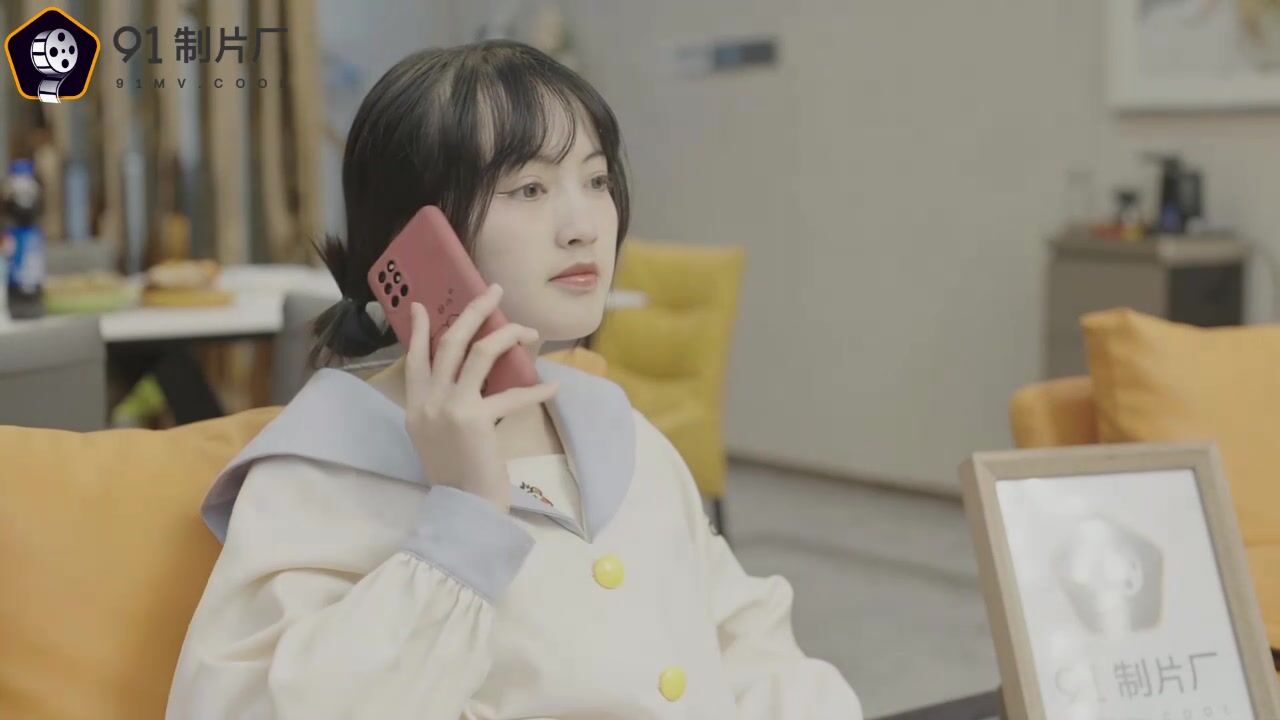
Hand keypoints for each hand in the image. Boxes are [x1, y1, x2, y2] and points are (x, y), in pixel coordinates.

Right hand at [403, 284, 557, 511]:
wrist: (463, 508)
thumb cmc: (456, 475)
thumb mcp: (434, 437)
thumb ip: (441, 406)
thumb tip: (465, 379)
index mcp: (415, 406)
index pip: (414, 357)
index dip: (418, 329)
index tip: (421, 304)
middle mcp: (427, 402)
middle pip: (449, 342)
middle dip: (474, 312)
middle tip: (493, 293)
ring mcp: (450, 408)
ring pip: (478, 352)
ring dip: (506, 335)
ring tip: (528, 331)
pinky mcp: (476, 420)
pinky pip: (511, 394)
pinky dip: (535, 389)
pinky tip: (553, 387)